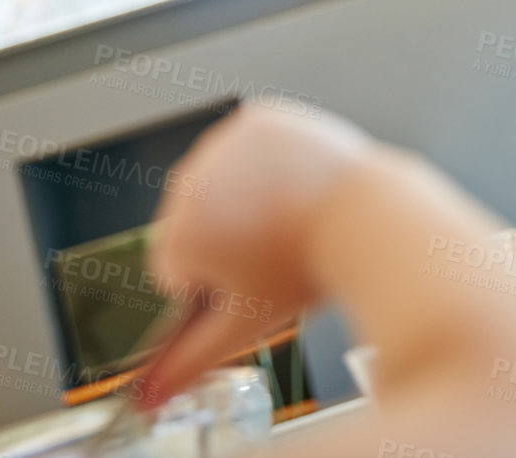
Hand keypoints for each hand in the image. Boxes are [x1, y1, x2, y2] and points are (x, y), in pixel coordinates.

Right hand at [142, 105, 372, 404]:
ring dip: (244, 198)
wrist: (366, 217)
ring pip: (220, 181)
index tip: (254, 275)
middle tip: (276, 247)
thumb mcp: (244, 325)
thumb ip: (188, 362)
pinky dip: (266, 162)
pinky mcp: (257, 119)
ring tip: (288, 216)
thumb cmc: (308, 269)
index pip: (177, 267)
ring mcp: (223, 145)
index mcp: (178, 233)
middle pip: (194, 220)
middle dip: (226, 237)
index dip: (218, 279)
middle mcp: (189, 181)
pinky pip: (247, 147)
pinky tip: (293, 182)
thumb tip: (149, 396)